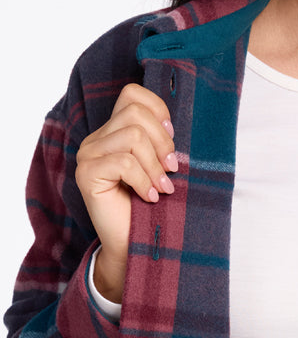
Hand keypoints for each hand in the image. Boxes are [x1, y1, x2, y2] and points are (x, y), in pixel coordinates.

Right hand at [75, 83, 176, 302]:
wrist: (135, 243)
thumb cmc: (150, 203)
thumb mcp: (160, 165)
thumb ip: (159, 140)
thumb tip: (171, 125)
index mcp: (112, 131)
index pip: (132, 94)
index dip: (158, 110)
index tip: (172, 140)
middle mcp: (95, 139)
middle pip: (135, 113)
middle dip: (162, 142)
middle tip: (171, 170)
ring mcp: (87, 156)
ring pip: (132, 136)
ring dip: (154, 165)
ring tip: (162, 187)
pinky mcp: (86, 174)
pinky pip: (124, 163)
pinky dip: (143, 180)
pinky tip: (149, 197)